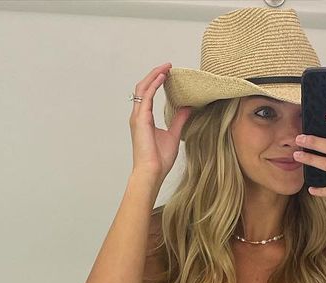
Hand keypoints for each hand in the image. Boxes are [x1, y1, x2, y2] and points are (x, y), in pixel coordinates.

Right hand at [129, 63, 192, 181]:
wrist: (151, 173)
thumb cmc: (159, 160)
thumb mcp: (173, 135)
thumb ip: (179, 120)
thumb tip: (188, 108)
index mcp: (144, 119)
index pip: (148, 94)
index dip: (156, 81)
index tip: (168, 73)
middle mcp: (138, 115)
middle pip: (143, 87)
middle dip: (155, 74)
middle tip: (168, 66)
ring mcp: (137, 117)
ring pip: (143, 88)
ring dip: (154, 76)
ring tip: (166, 68)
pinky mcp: (140, 119)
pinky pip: (146, 96)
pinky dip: (154, 84)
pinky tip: (163, 77)